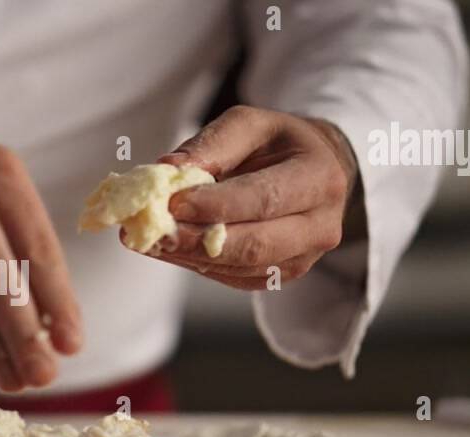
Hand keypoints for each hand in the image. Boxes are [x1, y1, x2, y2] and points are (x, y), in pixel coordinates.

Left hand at [137, 105, 360, 289]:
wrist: (313, 171)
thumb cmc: (277, 145)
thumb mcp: (251, 125)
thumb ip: (213, 144)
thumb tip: (168, 169)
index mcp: (320, 178)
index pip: (264, 199)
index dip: (216, 205)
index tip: (173, 203)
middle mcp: (320, 225)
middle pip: (255, 245)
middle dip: (198, 240)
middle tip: (154, 231)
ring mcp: (302, 258)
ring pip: (240, 268)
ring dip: (189, 256)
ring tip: (149, 239)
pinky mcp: (278, 276)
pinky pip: (233, 277)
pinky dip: (195, 264)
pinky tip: (168, 248)